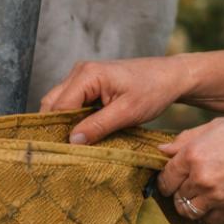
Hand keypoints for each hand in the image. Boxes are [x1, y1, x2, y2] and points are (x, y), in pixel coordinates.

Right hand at [38, 56, 193, 144]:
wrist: (172, 76)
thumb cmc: (154, 90)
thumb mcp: (127, 112)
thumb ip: (98, 126)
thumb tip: (72, 142)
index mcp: (88, 74)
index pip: (58, 107)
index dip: (58, 131)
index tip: (63, 152)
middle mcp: (80, 71)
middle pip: (52, 104)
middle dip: (58, 127)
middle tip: (68, 150)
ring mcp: (83, 76)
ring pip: (59, 104)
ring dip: (66, 123)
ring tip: (78, 143)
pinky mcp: (89, 83)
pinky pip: (72, 103)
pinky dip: (74, 118)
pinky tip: (85, 132)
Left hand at [155, 115, 223, 223]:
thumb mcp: (217, 125)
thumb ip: (186, 139)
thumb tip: (162, 150)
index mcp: (194, 154)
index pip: (165, 177)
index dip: (167, 176)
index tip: (174, 175)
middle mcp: (201, 178)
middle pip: (175, 196)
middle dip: (179, 189)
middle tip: (189, 182)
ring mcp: (216, 196)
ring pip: (188, 211)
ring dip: (191, 204)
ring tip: (201, 193)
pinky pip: (209, 220)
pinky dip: (209, 213)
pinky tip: (217, 200)